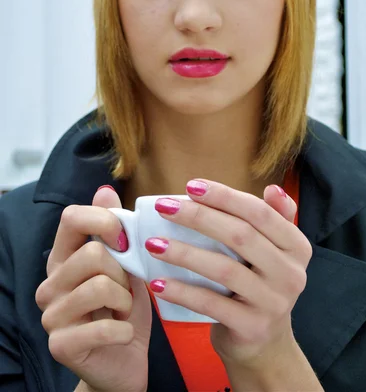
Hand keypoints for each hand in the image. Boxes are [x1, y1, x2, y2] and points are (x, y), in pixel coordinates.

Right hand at [35, 186, 150, 391]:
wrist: (125, 364)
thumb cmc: (125, 311)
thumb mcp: (126, 266)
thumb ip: (115, 231)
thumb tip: (104, 190)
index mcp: (64, 258)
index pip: (71, 218)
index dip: (104, 222)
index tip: (125, 241)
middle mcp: (50, 283)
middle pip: (92, 253)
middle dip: (123, 272)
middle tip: (125, 291)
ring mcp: (51, 315)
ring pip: (99, 286)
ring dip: (125, 301)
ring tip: (123, 312)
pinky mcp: (60, 345)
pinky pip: (103, 327)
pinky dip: (125, 330)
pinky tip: (123, 334)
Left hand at [146, 180, 311, 369]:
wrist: (265, 344)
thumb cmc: (259, 285)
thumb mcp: (272, 252)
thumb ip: (271, 218)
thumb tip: (272, 188)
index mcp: (296, 247)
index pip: (259, 213)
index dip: (224, 196)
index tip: (190, 186)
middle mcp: (291, 273)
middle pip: (240, 236)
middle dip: (199, 217)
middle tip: (164, 207)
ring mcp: (273, 303)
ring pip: (223, 270)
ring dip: (184, 253)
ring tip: (153, 243)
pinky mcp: (251, 328)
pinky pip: (211, 305)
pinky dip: (182, 292)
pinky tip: (158, 282)